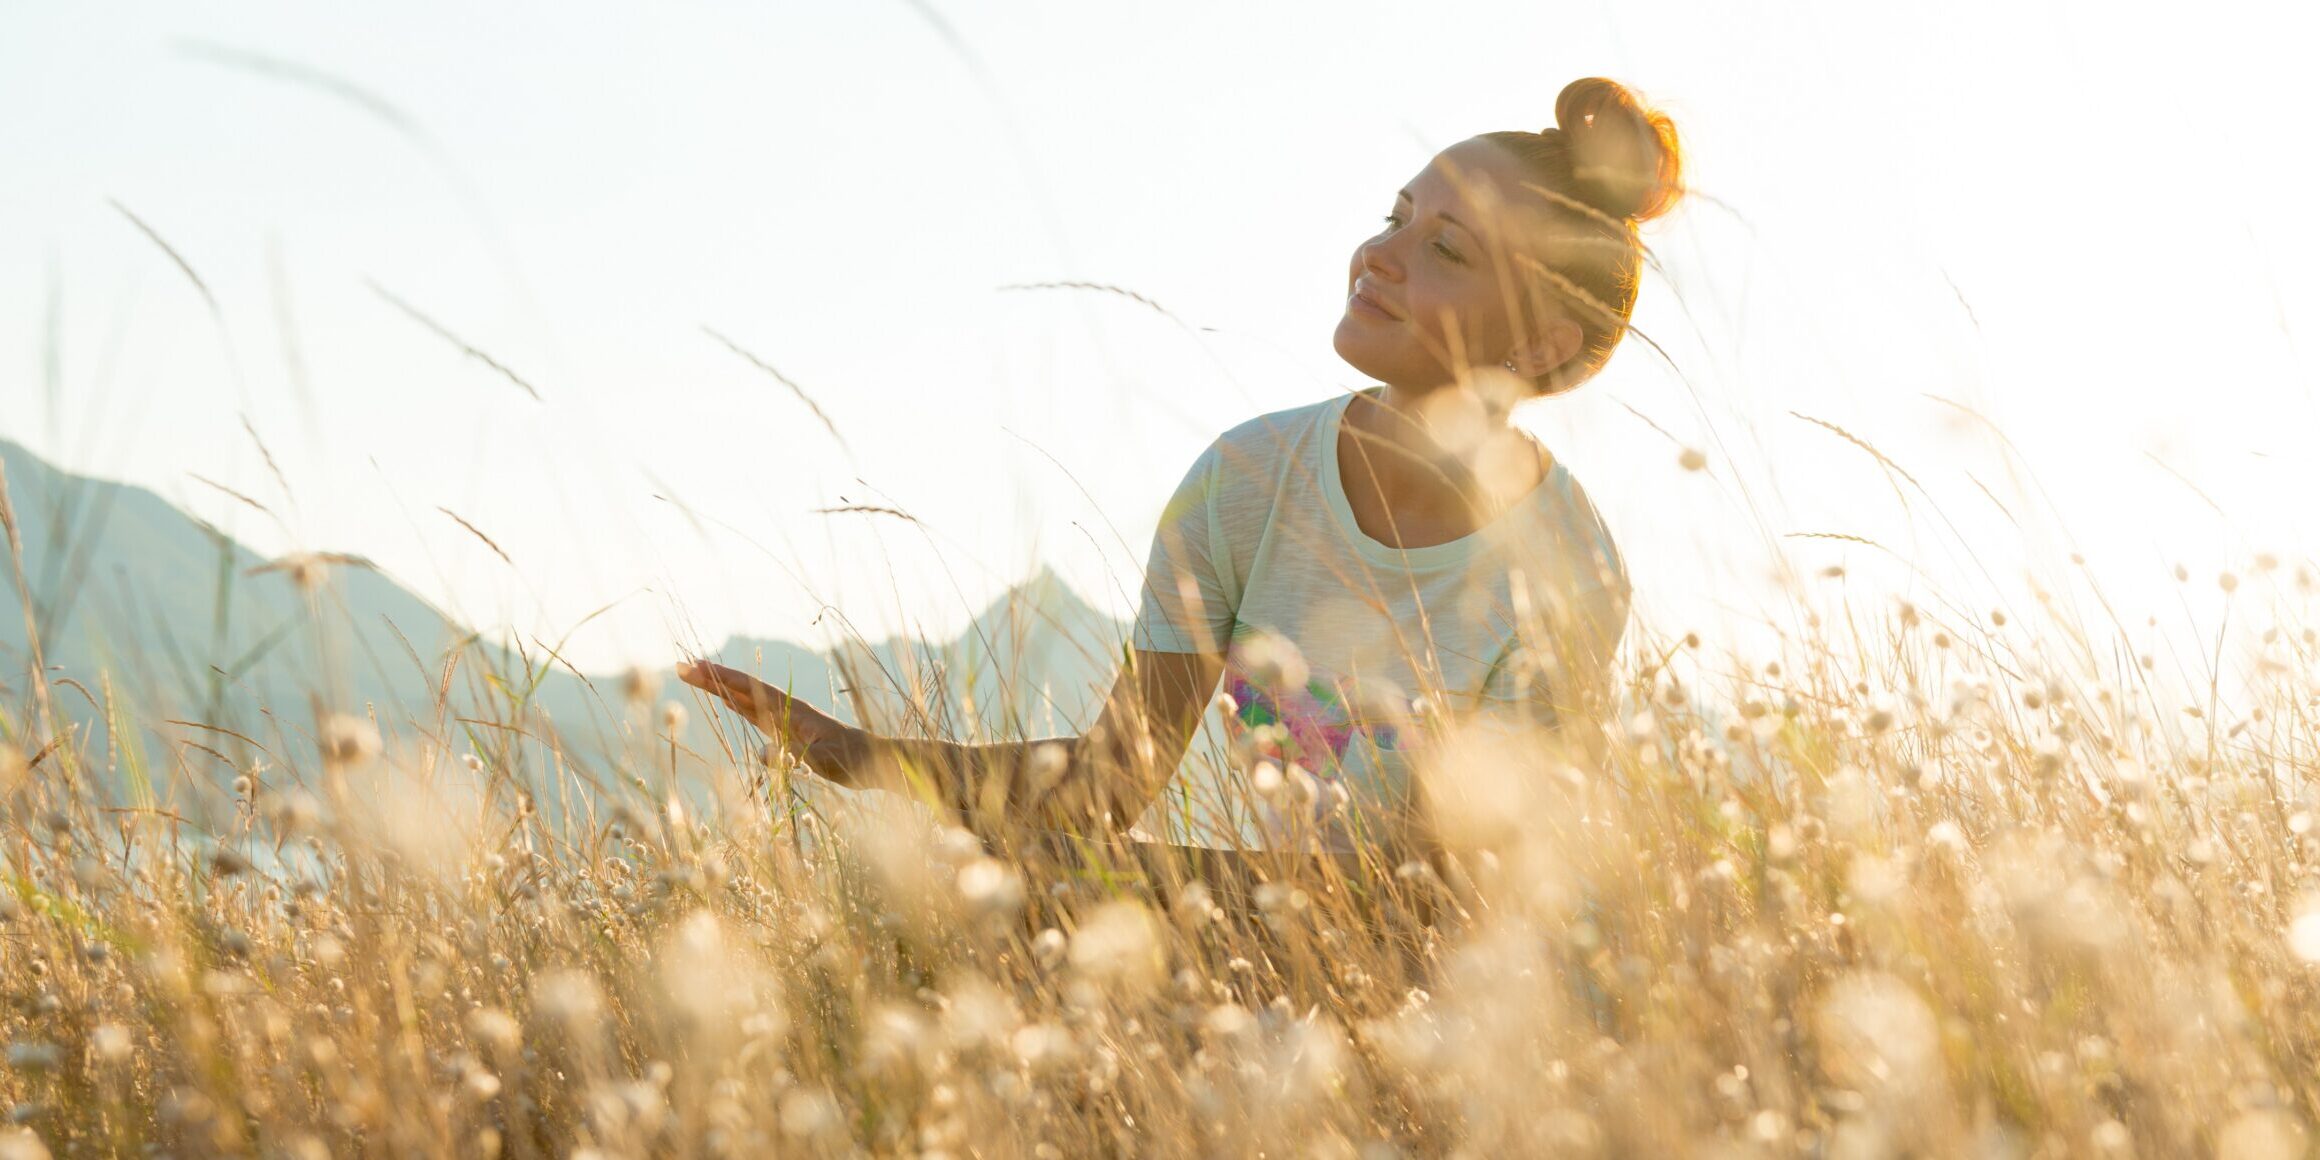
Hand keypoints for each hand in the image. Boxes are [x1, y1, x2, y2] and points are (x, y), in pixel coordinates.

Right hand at [676, 660, 862, 781]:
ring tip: (695, 676)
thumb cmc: (853, 760)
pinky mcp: (788, 731)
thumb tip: (762, 754)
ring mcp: (786, 718)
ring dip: (721, 688)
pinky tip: (727, 701)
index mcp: (791, 709)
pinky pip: (756, 714)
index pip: (749, 688)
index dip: (721, 678)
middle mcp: (785, 708)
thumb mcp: (823, 761)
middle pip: (742, 688)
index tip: (695, 667)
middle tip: (682, 667)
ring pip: (746, 698)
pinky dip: (737, 704)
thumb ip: (795, 758)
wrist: (875, 760)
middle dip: (712, 678)